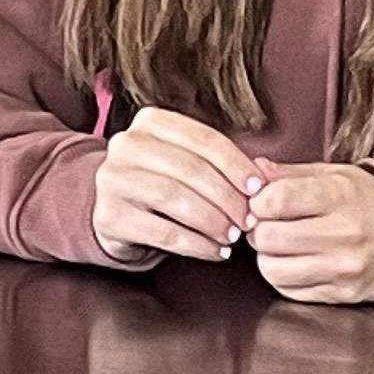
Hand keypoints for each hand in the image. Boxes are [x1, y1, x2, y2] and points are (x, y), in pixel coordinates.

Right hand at [94, 107, 262, 263]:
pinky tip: (216, 251)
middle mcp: (125, 145)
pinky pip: (164, 232)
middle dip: (229, 199)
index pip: (204, 139)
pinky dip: (198, 245)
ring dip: (214, 222)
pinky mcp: (109, 216)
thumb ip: (220, 164)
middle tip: (250, 221)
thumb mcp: (187, 162)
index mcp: (150, 122)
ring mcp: (112, 179)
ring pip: (177, 199)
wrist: (116, 213)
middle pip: (192, 170)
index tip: (259, 190)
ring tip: (233, 236)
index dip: (237, 165)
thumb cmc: (164, 184)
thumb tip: (264, 180)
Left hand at [248, 162, 373, 303]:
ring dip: (268, 256)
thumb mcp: (334, 175)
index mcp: (340, 197)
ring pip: (272, 269)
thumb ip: (289, 173)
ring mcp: (345, 269)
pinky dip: (284, 276)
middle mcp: (345, 235)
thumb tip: (253, 170)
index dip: (258, 201)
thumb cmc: (366, 201)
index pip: (275, 200)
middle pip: (268, 237)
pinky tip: (297, 261)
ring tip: (282, 244)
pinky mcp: (343, 294)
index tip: (262, 202)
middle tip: (269, 224)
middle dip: (259, 229)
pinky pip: (289, 290)